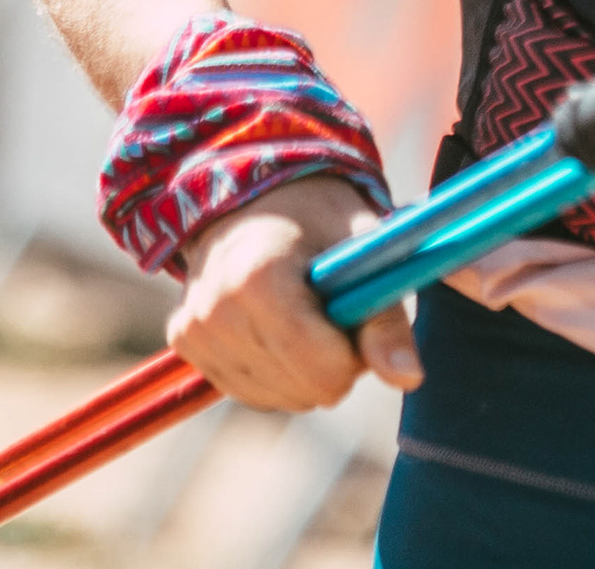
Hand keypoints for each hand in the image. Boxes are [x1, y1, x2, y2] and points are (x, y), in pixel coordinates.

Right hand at [167, 174, 417, 411]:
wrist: (257, 195)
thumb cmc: (320, 218)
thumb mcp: (366, 252)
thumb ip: (386, 319)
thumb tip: (410, 379)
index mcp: (258, 278)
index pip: (322, 368)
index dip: (355, 352)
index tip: (357, 311)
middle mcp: (214, 309)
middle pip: (304, 390)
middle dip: (334, 362)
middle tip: (335, 310)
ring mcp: (193, 330)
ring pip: (279, 398)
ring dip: (306, 370)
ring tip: (307, 314)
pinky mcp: (185, 343)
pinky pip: (251, 391)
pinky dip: (277, 372)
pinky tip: (279, 328)